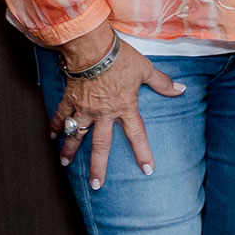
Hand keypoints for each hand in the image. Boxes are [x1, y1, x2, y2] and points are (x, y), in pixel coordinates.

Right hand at [51, 34, 182, 188]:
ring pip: (76, 135)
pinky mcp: (69, 100)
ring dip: (69, 150)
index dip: (143, 152)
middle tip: (96, 184)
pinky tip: (52, 136)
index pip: (136, 135)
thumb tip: (181, 89)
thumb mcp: (146, 69)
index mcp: (124, 107)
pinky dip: (56, 126)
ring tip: (64, 164)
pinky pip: (60, 117)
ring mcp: (84, 109)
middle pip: (101, 145)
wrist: (93, 49)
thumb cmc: (121, 58)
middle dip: (98, 167)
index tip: (146, 170)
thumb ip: (162, 83)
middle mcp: (103, 113)